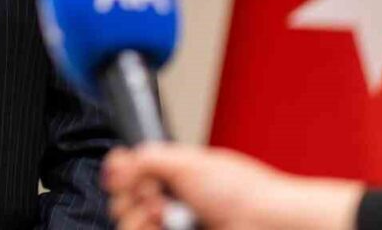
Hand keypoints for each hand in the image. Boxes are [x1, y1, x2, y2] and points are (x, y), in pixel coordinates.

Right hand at [102, 143, 362, 229]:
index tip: (124, 176)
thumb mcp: (187, 162)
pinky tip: (163, 226)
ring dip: (139, 218)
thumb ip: (147, 158)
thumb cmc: (241, 190)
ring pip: (128, 224)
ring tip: (163, 215)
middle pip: (122, 200)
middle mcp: (169, 200)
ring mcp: (173, 226)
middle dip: (132, 197)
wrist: (265, 221)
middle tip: (154, 196)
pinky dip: (145, 229)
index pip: (128, 172)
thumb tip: (116, 164)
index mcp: (172, 173)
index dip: (121, 174)